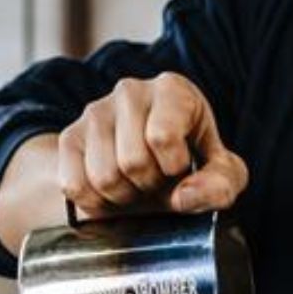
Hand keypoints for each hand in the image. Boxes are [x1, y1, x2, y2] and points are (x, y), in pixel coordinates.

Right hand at [58, 72, 247, 217]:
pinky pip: (74, 187)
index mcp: (172, 90)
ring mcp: (95, 112)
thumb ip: (220, 185)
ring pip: (103, 177)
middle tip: (157, 179)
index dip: (173, 167)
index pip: (162, 137)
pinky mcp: (70, 137)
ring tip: (137, 183)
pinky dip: (96, 203)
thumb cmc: (190, 159)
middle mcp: (130, 91)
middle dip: (149, 184)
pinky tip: (113, 191)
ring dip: (124, 196)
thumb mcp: (222, 172)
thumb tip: (183, 197)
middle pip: (132, 162)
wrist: (149, 160)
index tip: (179, 165)